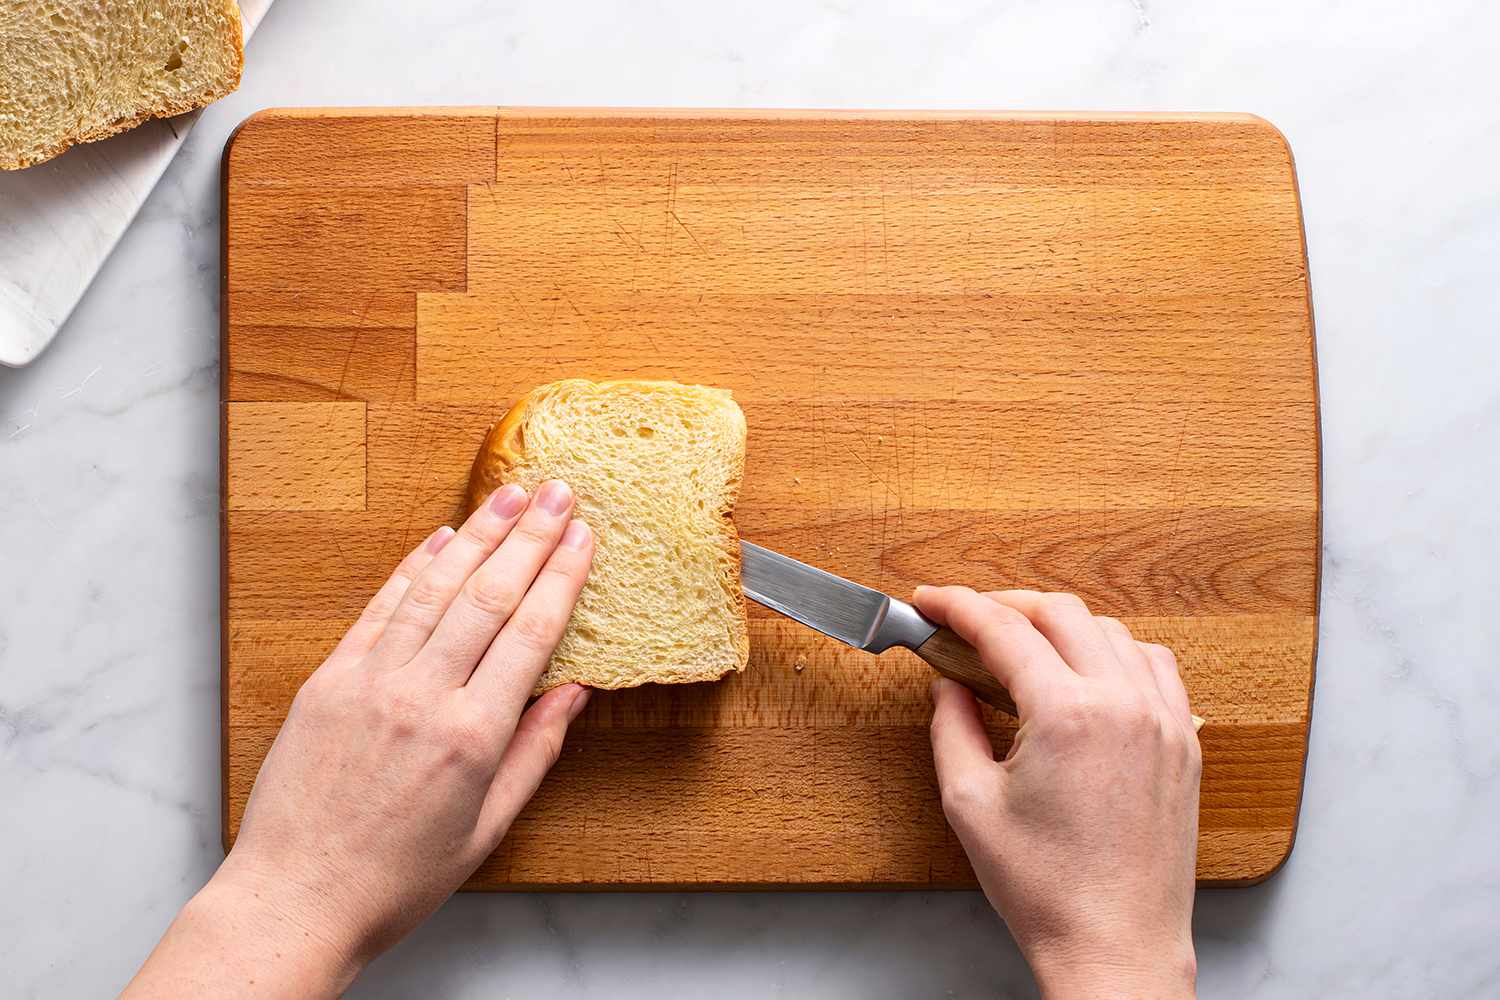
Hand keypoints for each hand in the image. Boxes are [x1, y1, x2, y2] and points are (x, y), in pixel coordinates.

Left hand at [127, 481, 594, 996]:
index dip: (561, 577)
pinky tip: (440, 539)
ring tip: (510, 496)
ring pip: (435, 590)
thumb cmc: (396, 879)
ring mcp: (370, 682)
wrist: (295, 898)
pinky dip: (411, 569)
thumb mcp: (487, 829)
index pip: (530, 633)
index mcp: (472, 736)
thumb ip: (534, 754)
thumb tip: (573, 693)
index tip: (583, 538)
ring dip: (477, 536)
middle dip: (529, 537)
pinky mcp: (328, 681)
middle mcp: (422, 697)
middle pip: (489, 596)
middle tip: (559, 493)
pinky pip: (379, 610)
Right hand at [914, 587, 1200, 999]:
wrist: (1115, 946)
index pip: (1004, 629)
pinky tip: (1090, 669)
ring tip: (1024, 644)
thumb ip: (951, 728)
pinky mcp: (1183, 744)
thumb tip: (948, 686)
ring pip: (1111, 631)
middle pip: (1061, 612)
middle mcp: (1123, 704)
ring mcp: (1162, 721)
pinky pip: (1156, 666)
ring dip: (1062, 625)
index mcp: (1067, 714)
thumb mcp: (969, 803)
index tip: (930, 601)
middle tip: (968, 620)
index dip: (957, 605)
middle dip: (1006, 605)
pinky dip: (1117, 651)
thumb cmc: (1045, 890)